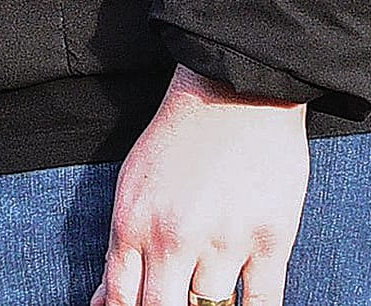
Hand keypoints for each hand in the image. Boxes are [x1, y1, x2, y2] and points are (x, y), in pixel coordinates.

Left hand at [91, 66, 308, 305]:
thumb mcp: (134, 185)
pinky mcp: (270, 241)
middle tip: (176, 302)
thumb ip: (120, 250)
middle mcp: (174, 237)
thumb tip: (101, 304)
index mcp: (133, 222)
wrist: (234, 87)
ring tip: (206, 294)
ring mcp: (224, 241)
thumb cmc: (179, 138)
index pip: (120, 301)